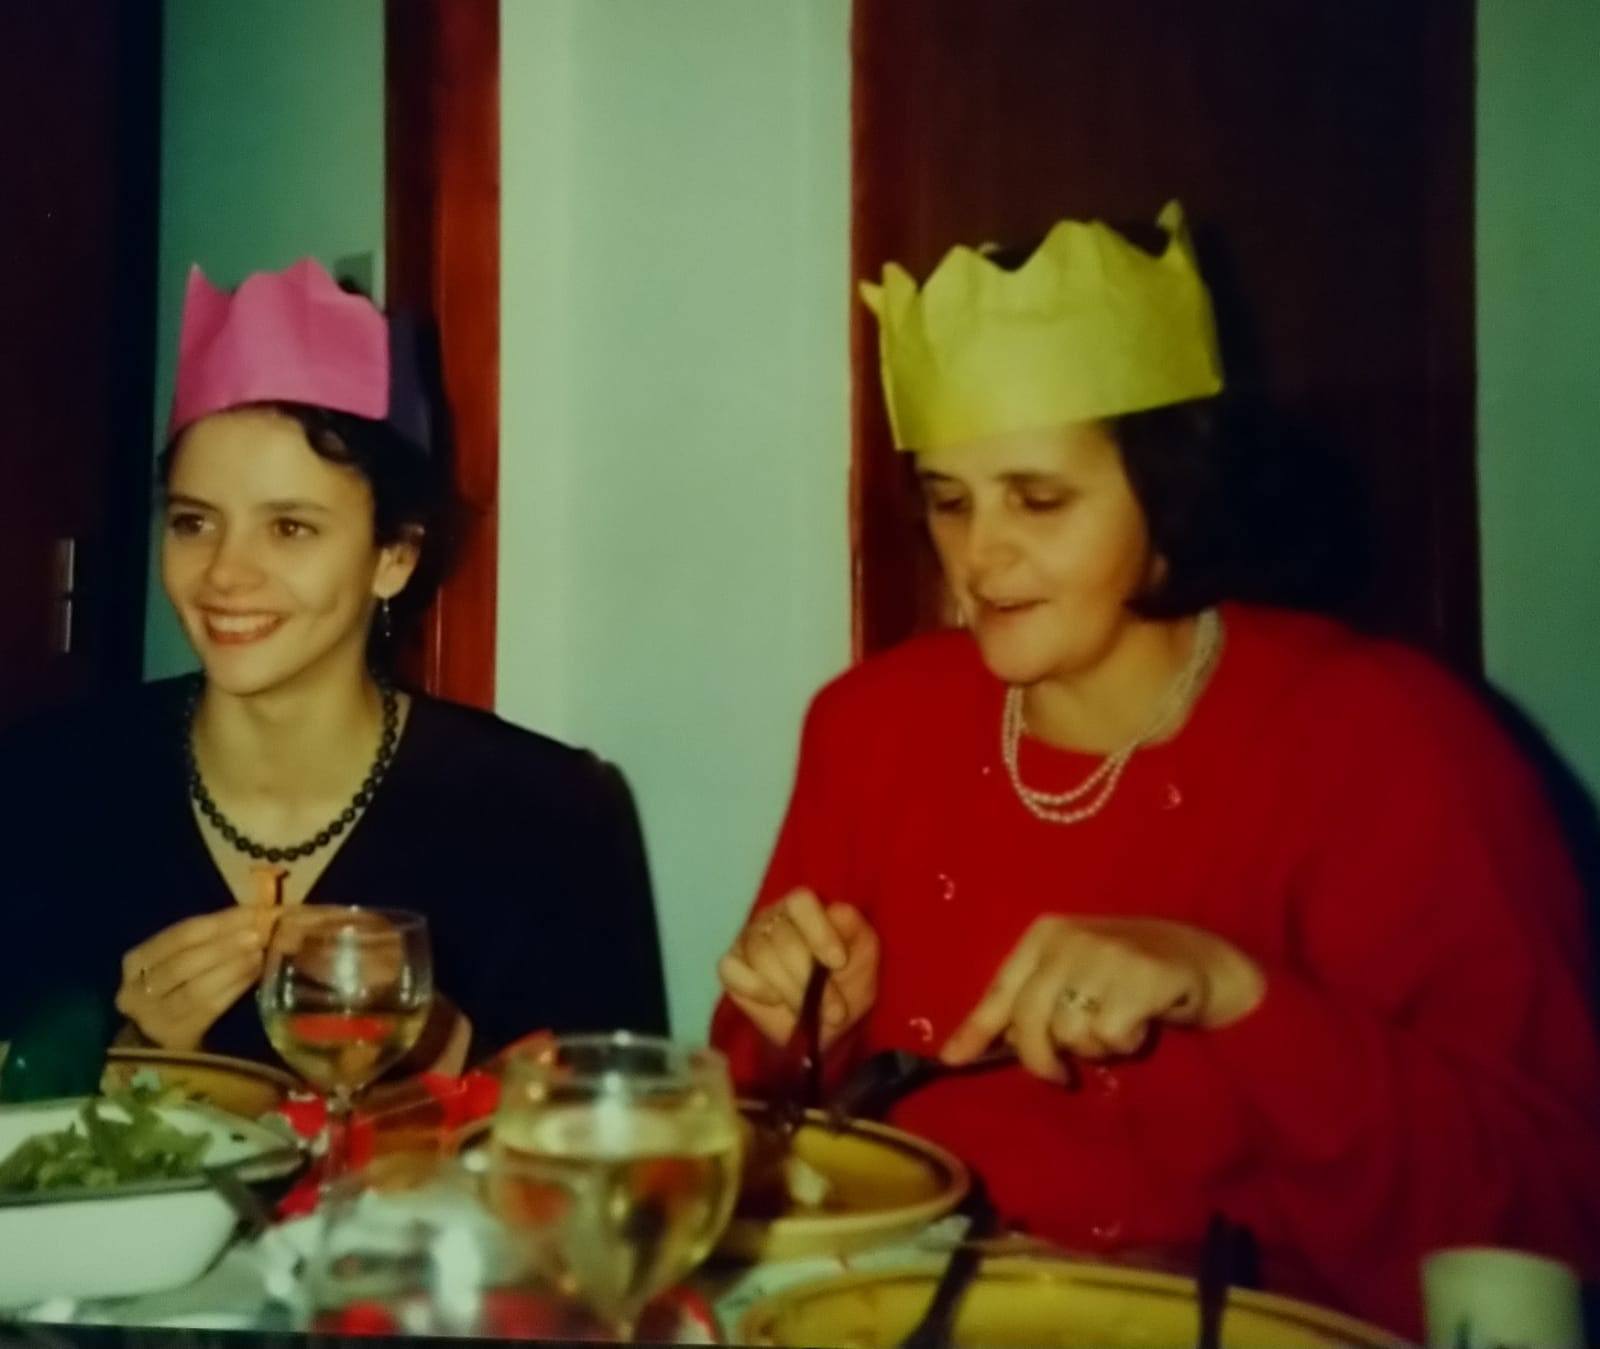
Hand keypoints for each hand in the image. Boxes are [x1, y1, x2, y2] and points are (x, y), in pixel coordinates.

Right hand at [117, 906, 274, 1050]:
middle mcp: (136, 991)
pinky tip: (254, 975)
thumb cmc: (178, 985)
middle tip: (259, 934)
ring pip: (196, 990)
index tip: (254, 912)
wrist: (161, 1039)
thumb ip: (210, 936)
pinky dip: (234, 989)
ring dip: (232, 968)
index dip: (220, 922)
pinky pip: (209, 1010)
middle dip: (225, 946)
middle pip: (184, 963)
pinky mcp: (176, 1038)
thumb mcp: (181, 957)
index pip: (179, 935)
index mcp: (136, 961)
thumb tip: (255, 914)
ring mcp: (153, 1019)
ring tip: (259, 954)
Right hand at [717, 888, 879, 1051]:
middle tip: (833, 1011)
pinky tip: (773, 1000)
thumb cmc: (847, 981)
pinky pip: (731, 969)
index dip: (819, 932)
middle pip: (783, 937)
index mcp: (805, 907)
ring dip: (789, 990)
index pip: (801, 902)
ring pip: (760, 955)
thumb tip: (838, 912)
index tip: (839, 963)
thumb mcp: (864, 956)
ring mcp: (749, 940)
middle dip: (809, 977)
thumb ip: (855, 930)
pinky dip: (753, 987)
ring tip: (808, 1011)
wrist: (825, 1023)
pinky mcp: (731, 965)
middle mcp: (774, 918)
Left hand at [940, 916, 1264, 1081]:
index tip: (952, 1060)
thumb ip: (1028, 1006)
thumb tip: (964, 1051)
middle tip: (1061, 1074)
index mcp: (1044, 934)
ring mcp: (1105, 955)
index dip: (977, 1029)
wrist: (1196, 959)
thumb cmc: (1122, 974)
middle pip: (1029, 1020)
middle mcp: (1069, 938)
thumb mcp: (1069, 977)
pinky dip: (1124, 1042)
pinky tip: (1140, 1022)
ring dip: (1093, 1046)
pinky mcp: (1140, 976)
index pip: (1001, 989)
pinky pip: (1110, 1036)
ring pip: (1070, 1034)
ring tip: (1115, 1025)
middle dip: (1041, 1059)